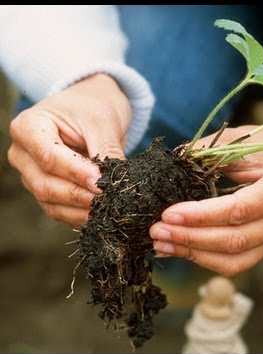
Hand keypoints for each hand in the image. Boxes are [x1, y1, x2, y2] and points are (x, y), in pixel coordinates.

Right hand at [8, 73, 130, 227]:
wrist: (92, 105)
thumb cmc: (94, 105)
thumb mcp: (103, 119)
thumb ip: (106, 150)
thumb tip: (116, 181)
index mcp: (29, 127)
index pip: (49, 157)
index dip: (76, 173)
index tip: (102, 182)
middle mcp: (22, 153)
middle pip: (45, 184)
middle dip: (80, 195)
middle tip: (110, 198)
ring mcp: (31, 174)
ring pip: (50, 202)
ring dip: (81, 209)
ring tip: (110, 208)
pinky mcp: (46, 189)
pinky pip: (58, 210)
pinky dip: (80, 214)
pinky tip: (102, 213)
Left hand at [150, 123, 262, 275]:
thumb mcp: (240, 141)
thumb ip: (208, 154)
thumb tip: (169, 168)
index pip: (238, 211)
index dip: (201, 216)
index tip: (168, 214)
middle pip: (234, 241)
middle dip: (190, 239)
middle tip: (156, 231)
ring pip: (233, 260)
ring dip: (193, 254)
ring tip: (161, 244)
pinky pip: (235, 263)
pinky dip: (204, 258)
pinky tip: (179, 249)